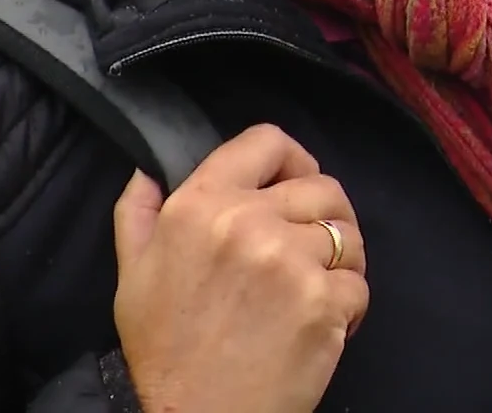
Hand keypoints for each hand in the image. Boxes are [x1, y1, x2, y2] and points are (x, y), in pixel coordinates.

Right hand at [112, 124, 368, 412]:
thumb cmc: (164, 351)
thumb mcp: (132, 274)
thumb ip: (139, 214)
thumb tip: (149, 170)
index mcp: (201, 205)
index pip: (266, 140)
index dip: (290, 159)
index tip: (294, 185)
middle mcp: (248, 222)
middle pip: (322, 187)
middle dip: (325, 216)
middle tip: (311, 252)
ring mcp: (290, 260)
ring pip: (348, 233)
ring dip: (343, 260)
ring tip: (318, 289)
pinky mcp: (323, 301)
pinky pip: (358, 283)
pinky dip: (350, 306)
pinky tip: (324, 325)